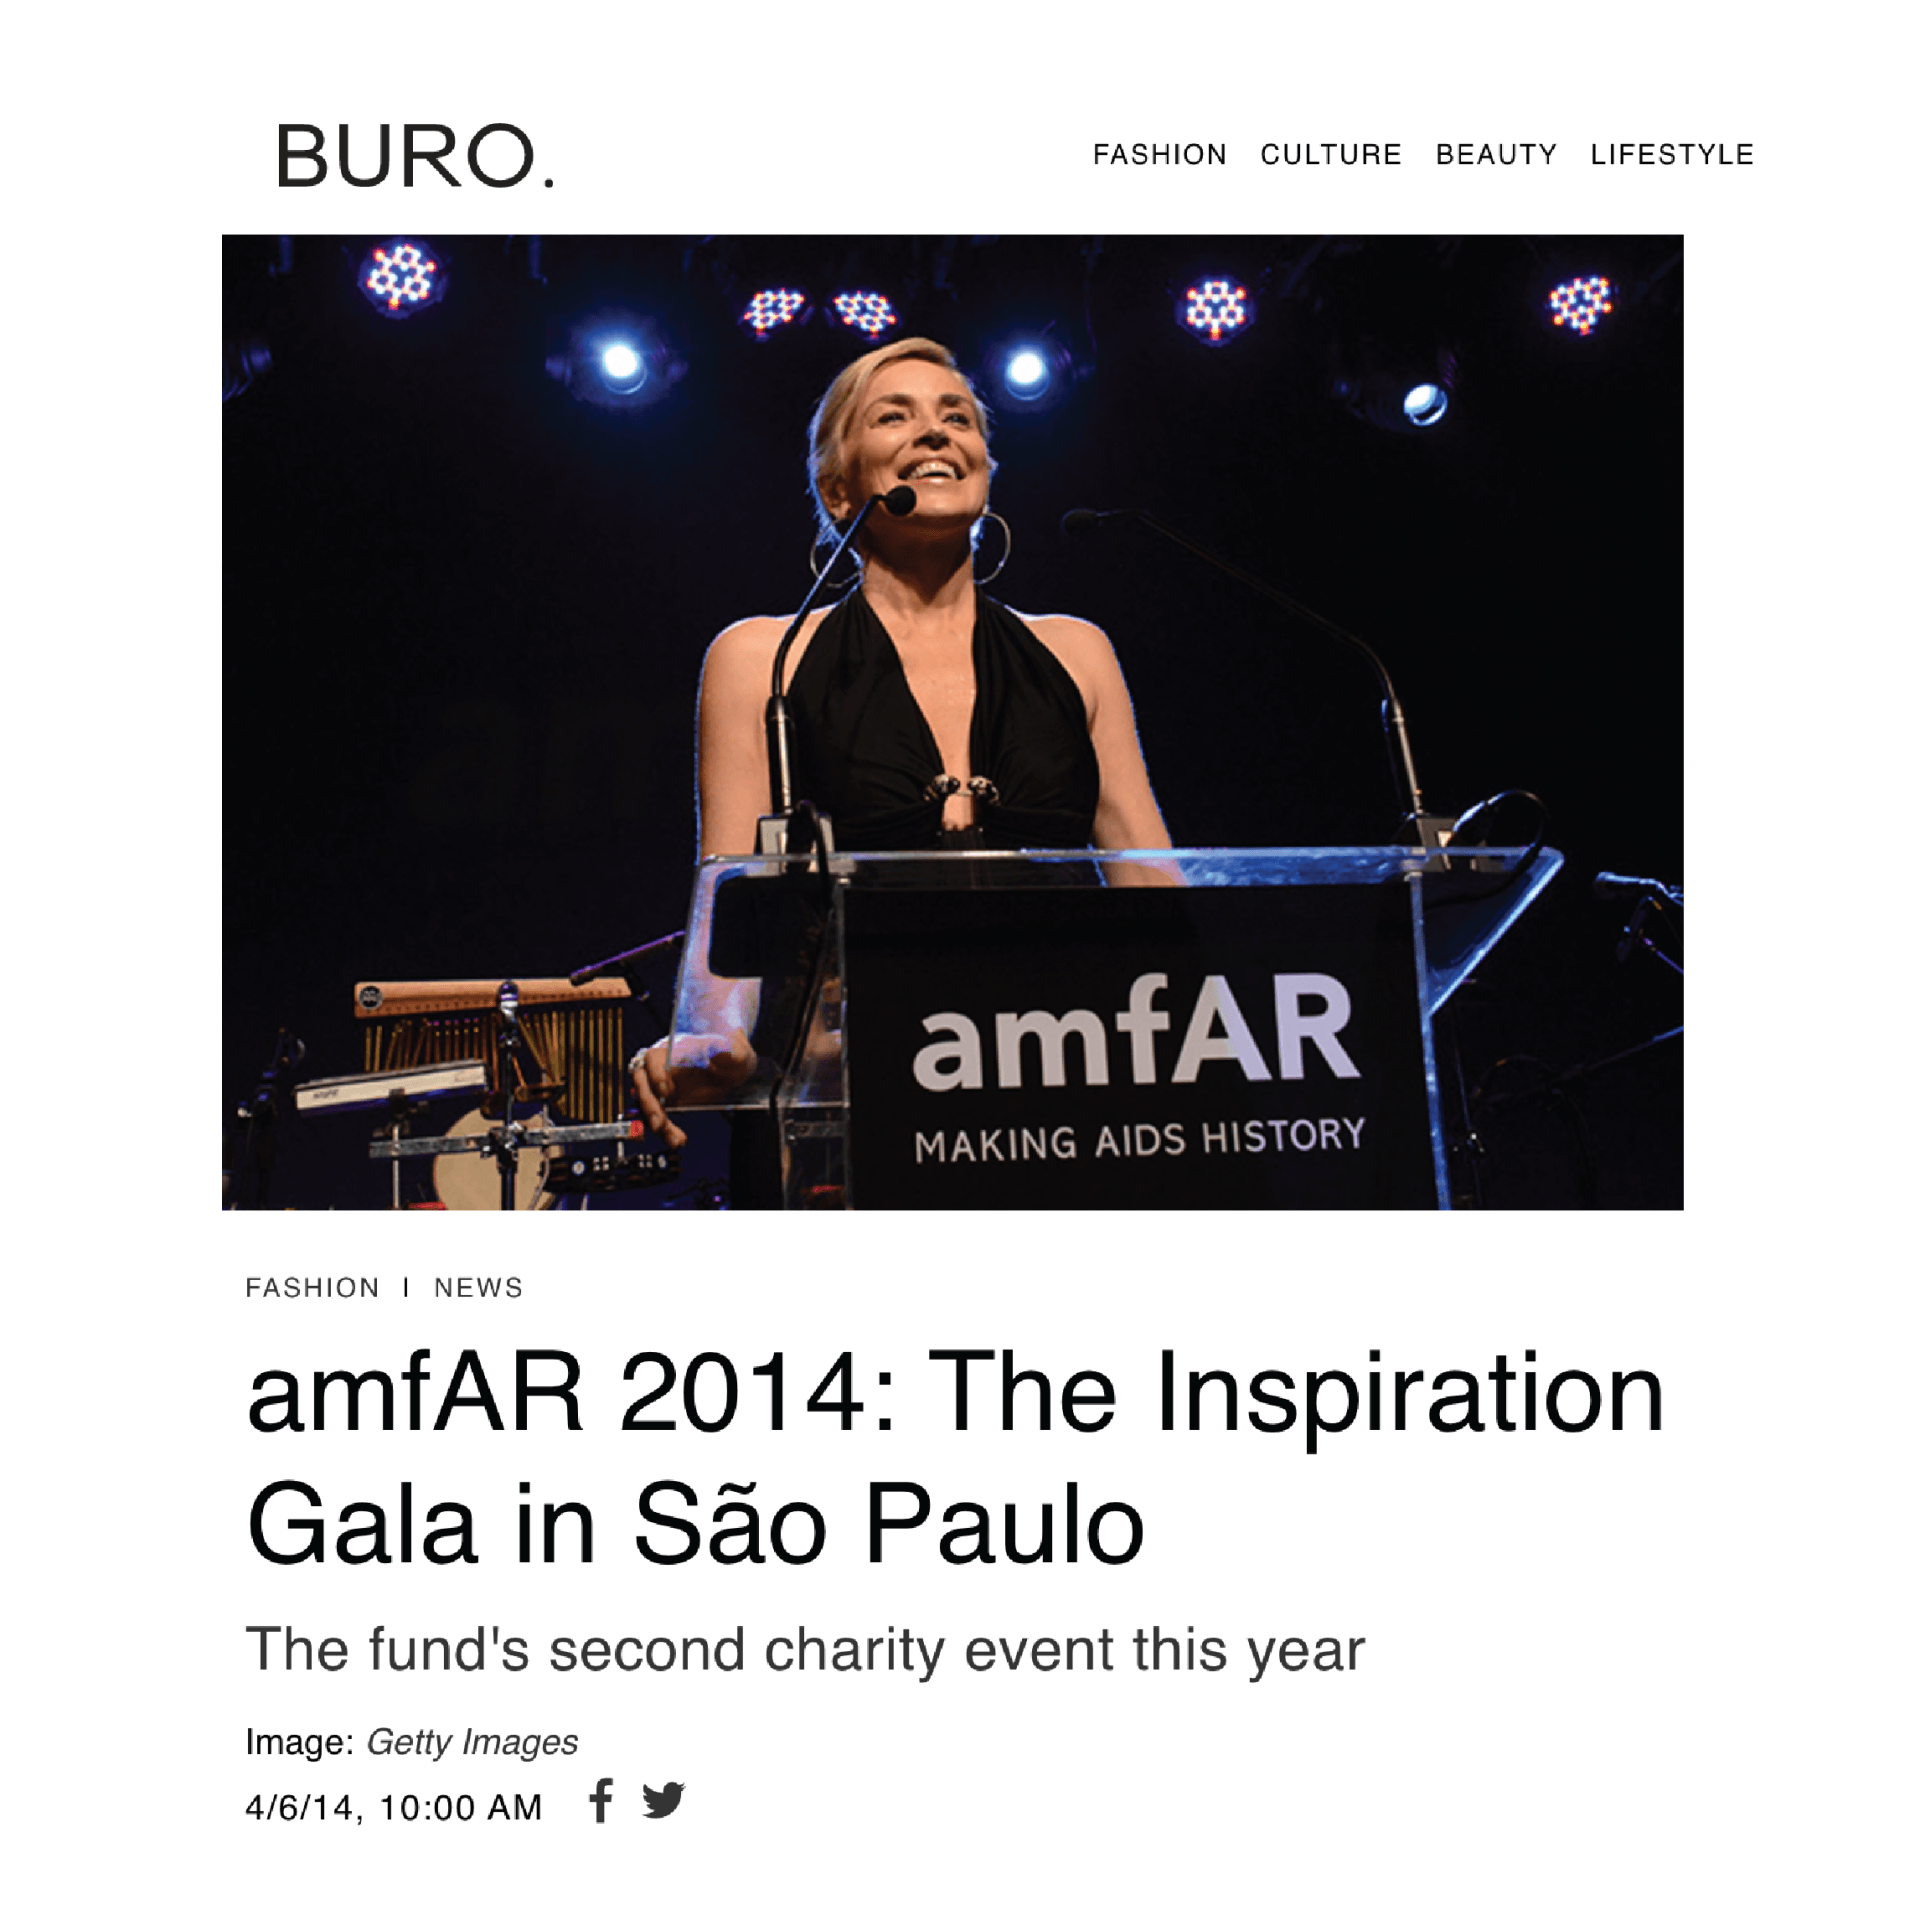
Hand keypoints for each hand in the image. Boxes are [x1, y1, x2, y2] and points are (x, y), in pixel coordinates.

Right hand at [630, 1030, 756, 1148]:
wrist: (733, 1068)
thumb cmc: (731, 1053)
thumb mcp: (737, 1053)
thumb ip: (729, 1054)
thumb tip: (720, 1052)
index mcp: (675, 1050)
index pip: (653, 1058)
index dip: (655, 1073)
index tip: (665, 1090)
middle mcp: (662, 1067)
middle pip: (643, 1084)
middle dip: (649, 1105)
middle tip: (659, 1124)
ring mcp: (662, 1086)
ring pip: (648, 1105)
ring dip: (657, 1124)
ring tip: (676, 1140)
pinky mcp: (667, 1103)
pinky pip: (658, 1117)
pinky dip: (664, 1131)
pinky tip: (677, 1140)